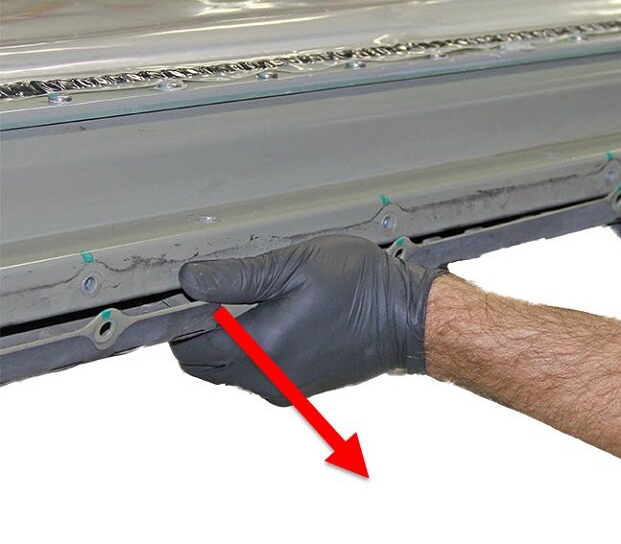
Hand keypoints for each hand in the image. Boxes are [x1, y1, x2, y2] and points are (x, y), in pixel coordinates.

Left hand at [170, 235, 444, 404]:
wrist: (406, 319)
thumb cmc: (360, 286)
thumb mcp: (296, 264)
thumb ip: (237, 276)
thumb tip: (189, 280)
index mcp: (259, 347)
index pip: (188, 346)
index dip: (180, 317)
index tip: (190, 292)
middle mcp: (266, 377)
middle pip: (202, 365)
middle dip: (197, 334)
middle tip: (216, 295)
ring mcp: (282, 387)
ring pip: (227, 372)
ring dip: (224, 345)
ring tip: (249, 305)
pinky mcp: (297, 389)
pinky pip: (254, 376)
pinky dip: (249, 354)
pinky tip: (274, 321)